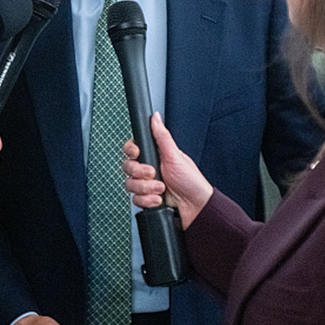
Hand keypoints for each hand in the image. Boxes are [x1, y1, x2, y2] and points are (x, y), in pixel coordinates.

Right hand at [123, 112, 212, 226]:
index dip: (131, 151)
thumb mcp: (175, 156)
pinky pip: (136, 199)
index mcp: (155, 155)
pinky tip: (159, 200)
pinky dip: (147, 200)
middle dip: (141, 173)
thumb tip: (155, 117)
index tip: (137, 153)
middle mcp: (149, 169)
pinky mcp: (146, 199)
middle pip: (128, 167)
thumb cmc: (191, 181)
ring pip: (130, 184)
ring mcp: (147, 185)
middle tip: (154, 174)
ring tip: (161, 189)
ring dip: (146, 188)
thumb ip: (162, 136)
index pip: (132, 149)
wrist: (195, 208)